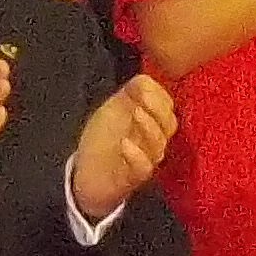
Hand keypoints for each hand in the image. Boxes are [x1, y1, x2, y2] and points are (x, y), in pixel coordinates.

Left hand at [66, 71, 177, 221]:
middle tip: (142, 99)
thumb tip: (144, 78)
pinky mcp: (132, 178)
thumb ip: (129, 93)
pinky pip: (144, 168)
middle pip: (169, 125)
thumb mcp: (113, 109)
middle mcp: (152, 141)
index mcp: (150, 122)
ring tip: (135, 113)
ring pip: (159, 146)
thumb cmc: (103, 140)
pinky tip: (125, 144)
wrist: (86, 174)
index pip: (168, 107)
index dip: (159, 95)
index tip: (144, 85)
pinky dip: (136, 155)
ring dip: (149, 127)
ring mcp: (144, 159)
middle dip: (158, 109)